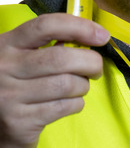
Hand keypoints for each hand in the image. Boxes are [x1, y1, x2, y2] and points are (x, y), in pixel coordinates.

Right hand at [0, 13, 109, 147]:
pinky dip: (76, 103)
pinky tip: (69, 103)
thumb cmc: (18, 83)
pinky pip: (65, 107)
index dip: (80, 27)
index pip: (46, 25)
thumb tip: (91, 36)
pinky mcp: (19, 122)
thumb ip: (49, 45)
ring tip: (78, 87)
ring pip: (67, 84)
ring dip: (83, 86)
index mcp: (8, 44)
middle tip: (96, 68)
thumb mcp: (22, 56)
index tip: (102, 36)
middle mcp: (4, 67)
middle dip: (91, 62)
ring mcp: (9, 96)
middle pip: (62, 58)